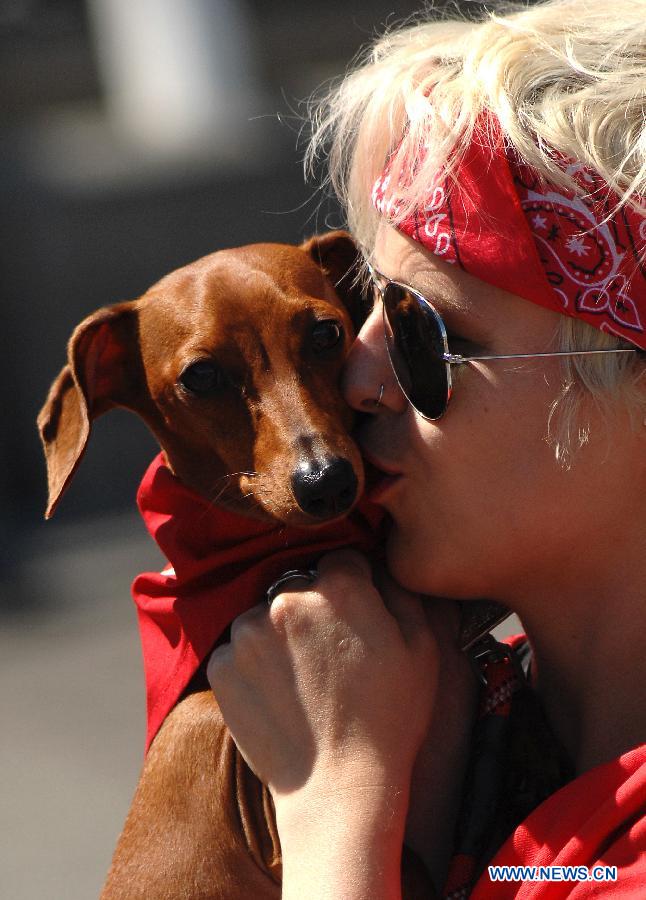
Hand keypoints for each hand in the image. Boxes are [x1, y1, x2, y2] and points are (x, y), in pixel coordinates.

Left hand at [207, 549, 438, 802]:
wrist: (339, 788)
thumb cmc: (390, 718)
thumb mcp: (421, 648)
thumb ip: (400, 591)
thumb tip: (378, 567)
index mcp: (339, 587)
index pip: (342, 559)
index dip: (354, 587)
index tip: (355, 618)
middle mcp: (286, 599)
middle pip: (299, 584)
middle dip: (313, 607)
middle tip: (328, 653)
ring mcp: (248, 633)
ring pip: (264, 615)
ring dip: (278, 634)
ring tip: (303, 677)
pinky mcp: (223, 667)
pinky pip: (237, 650)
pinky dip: (253, 666)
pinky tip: (279, 694)